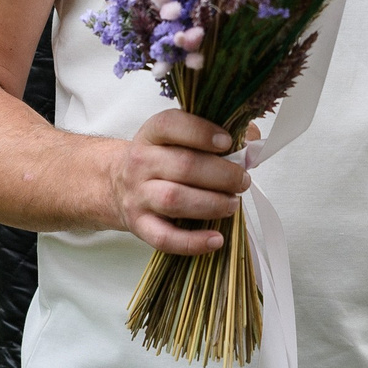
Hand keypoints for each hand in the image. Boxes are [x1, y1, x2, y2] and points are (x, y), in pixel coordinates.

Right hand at [104, 110, 251, 254]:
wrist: (116, 185)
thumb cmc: (160, 160)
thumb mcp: (178, 138)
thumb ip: (215, 134)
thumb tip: (252, 138)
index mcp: (152, 134)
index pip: (171, 125)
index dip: (201, 132)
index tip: (228, 141)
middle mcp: (141, 162)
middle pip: (183, 165)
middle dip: (221, 174)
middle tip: (242, 180)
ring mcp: (138, 195)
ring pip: (174, 199)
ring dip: (211, 203)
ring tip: (232, 204)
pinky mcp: (140, 225)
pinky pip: (165, 238)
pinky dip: (193, 242)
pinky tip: (216, 239)